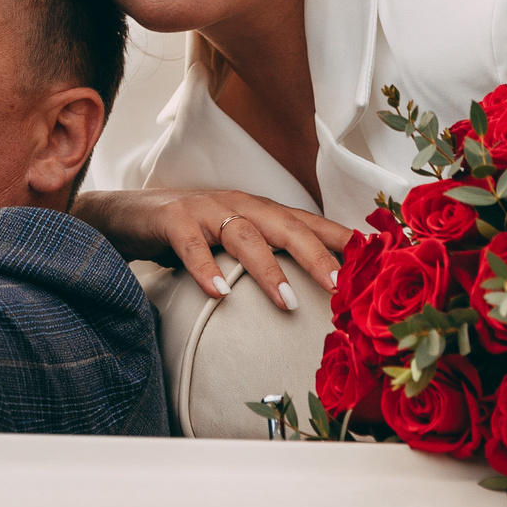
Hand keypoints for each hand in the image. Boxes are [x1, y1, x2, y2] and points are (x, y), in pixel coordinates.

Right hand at [71, 187, 352, 311]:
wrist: (127, 214)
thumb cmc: (192, 233)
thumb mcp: (235, 244)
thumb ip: (270, 261)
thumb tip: (315, 298)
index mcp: (263, 212)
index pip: (312, 224)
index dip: (345, 241)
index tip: (380, 264)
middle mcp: (241, 205)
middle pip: (288, 226)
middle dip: (319, 255)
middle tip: (343, 288)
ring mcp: (206, 210)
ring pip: (245, 234)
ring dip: (268, 268)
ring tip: (286, 301)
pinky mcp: (172, 220)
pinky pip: (191, 245)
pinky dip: (205, 269)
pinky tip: (218, 294)